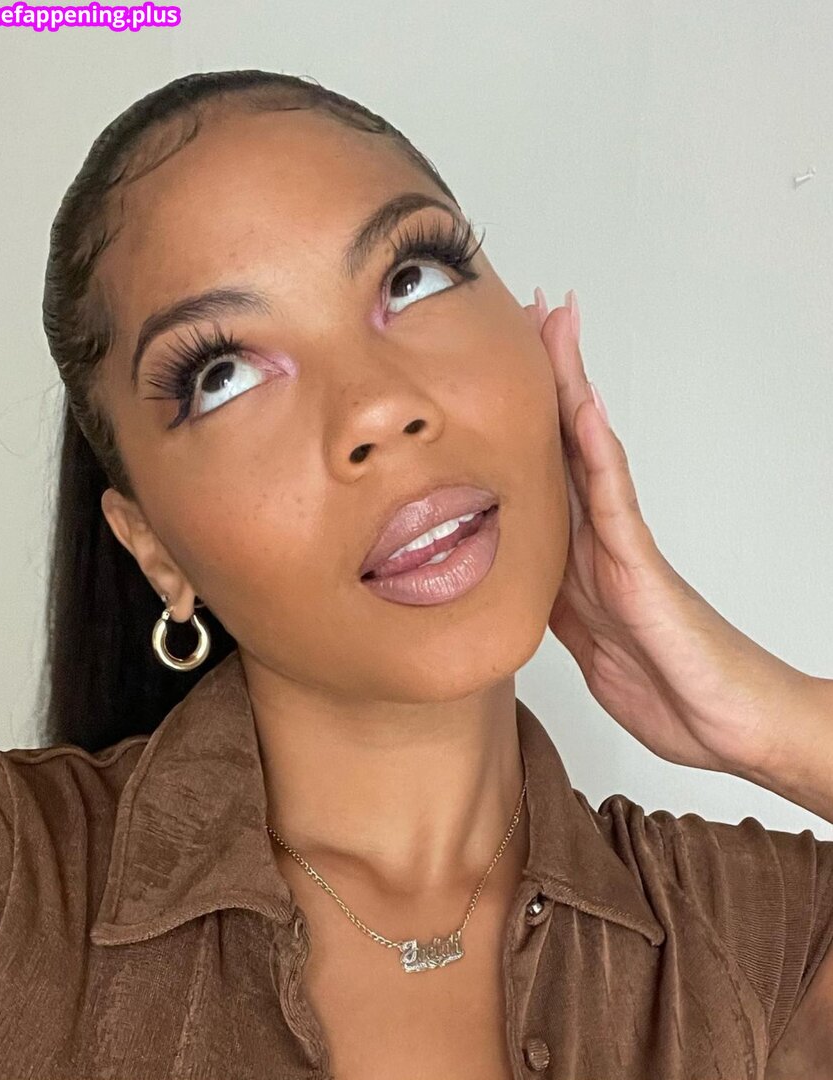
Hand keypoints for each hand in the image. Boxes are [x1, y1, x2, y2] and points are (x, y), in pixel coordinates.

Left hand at [524, 289, 819, 780]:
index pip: (542, 468)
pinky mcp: (643, 572)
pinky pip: (615, 504)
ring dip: (570, 387)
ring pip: (589, 452)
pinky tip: (584, 407)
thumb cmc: (670, 687)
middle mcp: (600, 538)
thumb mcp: (585, 645)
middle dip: (547, 374)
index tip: (497, 360)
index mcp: (576, 556)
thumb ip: (555, 602)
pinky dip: (598, 454)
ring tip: (557, 324)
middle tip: (532, 307)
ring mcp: (623, 548)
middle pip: (565, 440)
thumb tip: (515, 577)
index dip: (519, 415)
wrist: (730, 727)